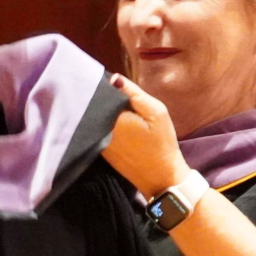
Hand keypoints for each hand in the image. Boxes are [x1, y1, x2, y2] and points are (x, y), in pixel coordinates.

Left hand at [103, 74, 197, 198]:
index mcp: (111, 119)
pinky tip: (113, 122)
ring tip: (114, 106)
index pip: (99, 95)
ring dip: (101, 112)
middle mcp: (99, 131)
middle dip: (101, 99)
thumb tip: (113, 78)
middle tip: (113, 92)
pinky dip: (103, 125)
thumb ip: (134, 93)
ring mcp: (97, 143)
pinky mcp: (100, 152)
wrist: (161, 177)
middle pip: (94, 108)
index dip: (103, 86)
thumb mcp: (156, 112)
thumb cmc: (162, 143)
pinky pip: (97, 132)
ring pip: (95, 120)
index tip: (108, 81)